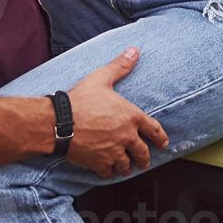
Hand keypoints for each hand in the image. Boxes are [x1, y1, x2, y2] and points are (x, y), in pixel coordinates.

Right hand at [65, 47, 169, 178]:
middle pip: (142, 153)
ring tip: (126, 167)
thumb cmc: (81, 99)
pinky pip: (109, 172)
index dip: (161, 138)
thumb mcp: (102, 78)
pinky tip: (107, 170)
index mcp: (132, 116)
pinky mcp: (99, 163)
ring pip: (126, 165)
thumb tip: (134, 50)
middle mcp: (127, 136)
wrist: (59, 122)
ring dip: (126, 166)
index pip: (154, 130)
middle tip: (144, 162)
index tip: (164, 144)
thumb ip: (120, 66)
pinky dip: (109, 172)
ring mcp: (114, 152)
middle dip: (144, 158)